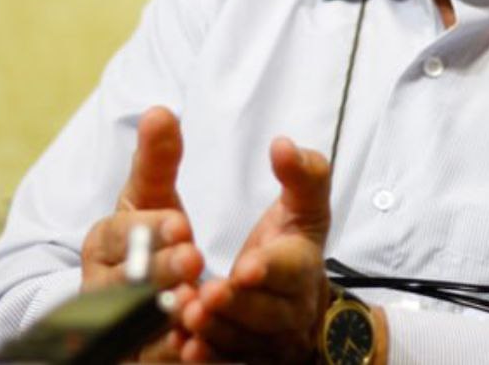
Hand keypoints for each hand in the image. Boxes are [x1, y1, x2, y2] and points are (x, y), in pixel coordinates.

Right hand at [80, 107, 204, 359]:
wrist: (145, 298)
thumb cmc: (150, 239)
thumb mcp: (154, 197)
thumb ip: (159, 159)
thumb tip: (160, 111)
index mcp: (104, 242)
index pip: (120, 234)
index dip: (149, 229)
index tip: (182, 222)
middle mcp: (102, 286)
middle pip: (125, 280)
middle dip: (160, 268)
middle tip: (194, 257)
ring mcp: (114, 325)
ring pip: (134, 321)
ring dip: (163, 313)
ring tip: (194, 303)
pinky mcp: (131, 355)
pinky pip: (146, 356)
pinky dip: (166, 351)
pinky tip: (192, 343)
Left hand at [179, 137, 331, 363]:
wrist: (295, 304)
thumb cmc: (291, 245)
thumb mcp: (304, 206)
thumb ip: (301, 173)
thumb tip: (283, 145)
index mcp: (303, 264)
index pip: (292, 267)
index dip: (270, 269)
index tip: (245, 266)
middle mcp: (290, 308)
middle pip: (266, 312)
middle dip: (234, 304)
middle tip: (203, 294)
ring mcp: (268, 340)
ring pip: (242, 340)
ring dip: (214, 330)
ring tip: (184, 315)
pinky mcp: (247, 359)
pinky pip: (228, 363)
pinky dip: (208, 357)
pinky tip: (184, 348)